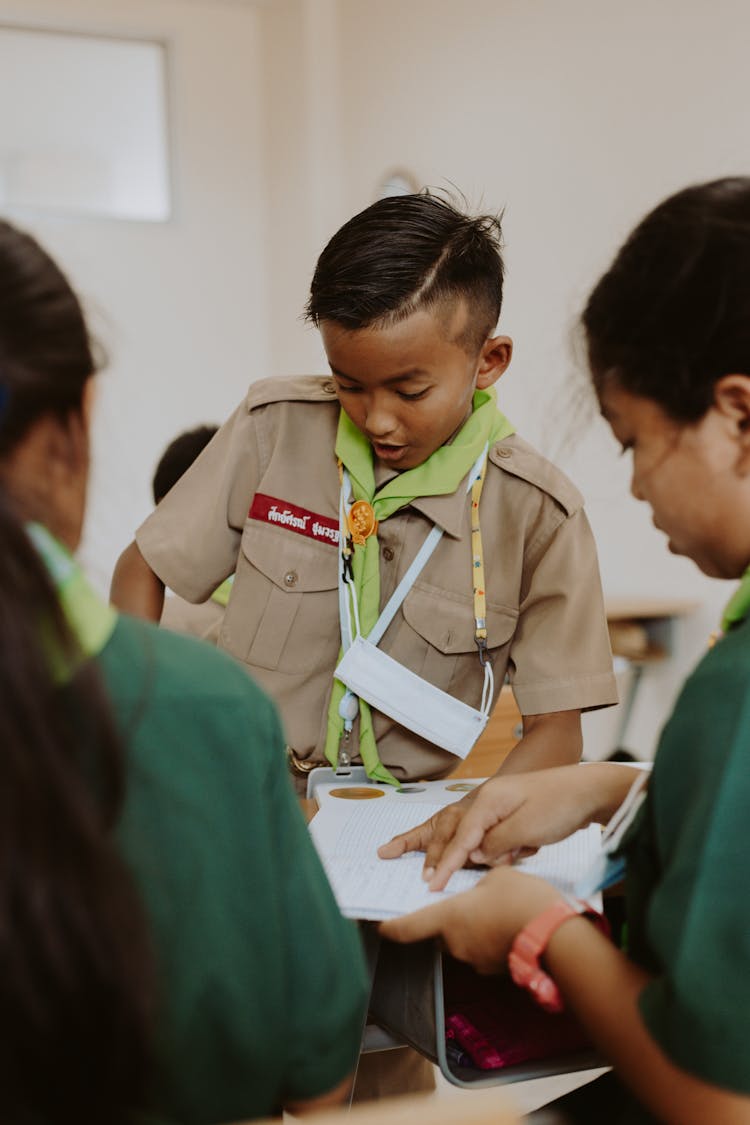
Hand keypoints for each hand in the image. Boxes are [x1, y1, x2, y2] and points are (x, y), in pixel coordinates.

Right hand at [379, 766, 599, 890]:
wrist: (587, 789)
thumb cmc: (560, 804)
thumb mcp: (527, 828)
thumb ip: (496, 844)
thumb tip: (475, 855)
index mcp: (488, 801)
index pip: (460, 838)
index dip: (445, 863)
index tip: (432, 884)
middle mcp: (484, 799)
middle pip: (447, 827)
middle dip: (429, 851)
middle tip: (414, 875)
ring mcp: (491, 803)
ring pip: (452, 824)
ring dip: (429, 840)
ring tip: (397, 847)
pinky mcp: (502, 811)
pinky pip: (470, 827)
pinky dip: (454, 837)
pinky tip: (441, 843)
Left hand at [380, 866, 562, 973]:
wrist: (556, 938)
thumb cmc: (523, 901)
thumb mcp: (497, 876)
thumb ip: (478, 882)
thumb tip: (478, 888)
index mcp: (448, 918)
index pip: (406, 927)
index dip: (389, 926)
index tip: (379, 925)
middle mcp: (456, 943)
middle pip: (437, 932)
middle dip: (445, 918)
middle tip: (461, 900)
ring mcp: (474, 960)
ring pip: (462, 941)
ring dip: (469, 928)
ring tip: (492, 909)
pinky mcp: (494, 969)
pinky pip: (481, 950)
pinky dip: (486, 938)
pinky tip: (505, 923)